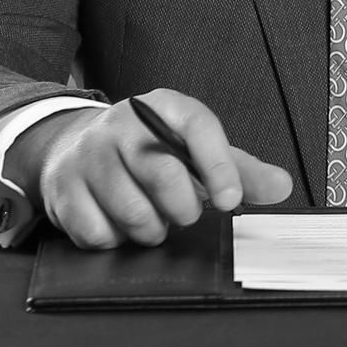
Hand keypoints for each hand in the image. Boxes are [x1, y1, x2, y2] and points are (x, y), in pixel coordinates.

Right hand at [6, 89, 292, 248]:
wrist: (79, 148)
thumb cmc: (152, 152)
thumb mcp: (194, 150)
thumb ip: (238, 170)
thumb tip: (282, 187)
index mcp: (164, 107)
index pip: (197, 126)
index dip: (218, 164)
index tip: (229, 201)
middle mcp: (123, 123)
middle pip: (162, 172)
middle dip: (181, 208)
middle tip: (183, 214)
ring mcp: (89, 153)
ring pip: (130, 210)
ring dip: (149, 229)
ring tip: (152, 219)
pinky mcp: (63, 187)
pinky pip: (97, 232)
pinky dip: (115, 240)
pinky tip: (117, 224)